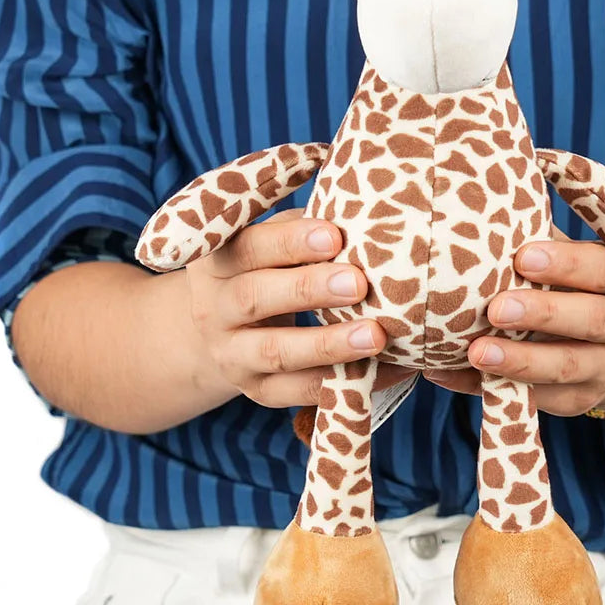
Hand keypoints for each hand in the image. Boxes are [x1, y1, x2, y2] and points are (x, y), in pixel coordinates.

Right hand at [186, 209, 406, 408]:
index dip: (289, 242)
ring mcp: (232, 355)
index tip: (334, 236)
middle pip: (253, 298)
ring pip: (276, 352)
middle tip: (358, 284)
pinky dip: (345, 382)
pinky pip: (300, 392)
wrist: (225, 332)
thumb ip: (304, 227)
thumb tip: (364, 213)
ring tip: (376, 336)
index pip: (248, 248)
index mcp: (217, 261)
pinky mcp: (258, 391)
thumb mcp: (271, 240)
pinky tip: (390, 369)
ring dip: (328, 345)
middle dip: (308, 290)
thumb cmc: (267, 269)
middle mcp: (214, 310)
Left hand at [425, 236, 604, 415]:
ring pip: (566, 367)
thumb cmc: (571, 288)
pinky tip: (448, 374)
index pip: (600, 267)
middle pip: (590, 318)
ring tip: (476, 353)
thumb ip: (534, 237)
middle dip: (543, 313)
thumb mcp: (567, 260)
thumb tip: (476, 204)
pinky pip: (536, 400)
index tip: (524, 257)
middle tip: (496, 309)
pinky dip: (489, 388)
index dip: (566, 264)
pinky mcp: (577, 401)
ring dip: (519, 361)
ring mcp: (601, 367)